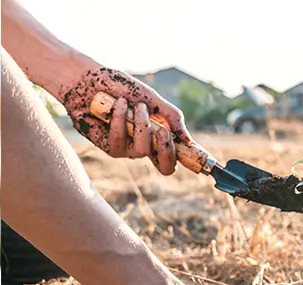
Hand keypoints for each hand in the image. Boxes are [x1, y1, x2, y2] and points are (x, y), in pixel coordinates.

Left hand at [61, 67, 191, 174]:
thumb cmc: (120, 87)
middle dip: (167, 150)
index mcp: (159, 135)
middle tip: (163, 131)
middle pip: (166, 167)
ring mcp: (128, 149)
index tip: (192, 149)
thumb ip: (171, 117)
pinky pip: (120, 142)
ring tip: (134, 105)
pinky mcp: (109, 147)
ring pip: (144, 150)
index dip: (189, 158)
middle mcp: (145, 146)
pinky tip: (118, 105)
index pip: (178, 155)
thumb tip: (187, 140)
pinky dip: (120, 121)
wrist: (89, 80)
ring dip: (141, 125)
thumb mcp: (152, 99)